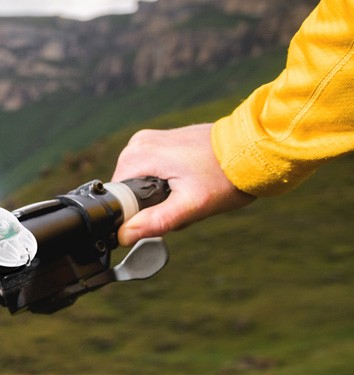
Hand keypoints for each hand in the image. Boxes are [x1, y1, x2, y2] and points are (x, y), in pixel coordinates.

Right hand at [112, 123, 254, 245]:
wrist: (255, 149)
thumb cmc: (226, 176)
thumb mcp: (191, 205)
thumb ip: (156, 221)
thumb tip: (123, 235)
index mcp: (137, 156)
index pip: (118, 197)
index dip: (136, 214)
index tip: (164, 214)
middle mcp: (139, 143)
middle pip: (130, 190)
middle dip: (152, 205)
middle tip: (182, 204)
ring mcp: (152, 139)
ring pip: (142, 182)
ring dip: (161, 195)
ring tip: (189, 191)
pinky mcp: (164, 141)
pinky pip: (154, 170)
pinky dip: (168, 182)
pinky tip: (190, 182)